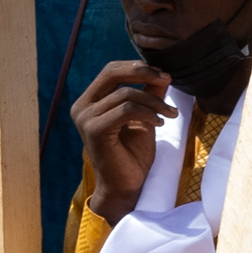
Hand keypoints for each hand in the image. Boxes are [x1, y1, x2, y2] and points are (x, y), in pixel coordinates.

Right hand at [74, 60, 167, 221]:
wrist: (125, 185)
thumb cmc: (133, 155)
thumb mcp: (145, 118)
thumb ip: (149, 96)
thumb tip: (162, 74)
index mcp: (90, 101)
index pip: (111, 71)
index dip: (137, 67)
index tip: (164, 74)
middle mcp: (82, 107)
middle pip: (112, 73)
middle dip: (143, 72)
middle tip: (168, 79)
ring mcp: (85, 118)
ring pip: (126, 94)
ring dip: (154, 102)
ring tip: (170, 115)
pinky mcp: (94, 130)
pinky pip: (126, 110)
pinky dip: (148, 114)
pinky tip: (159, 124)